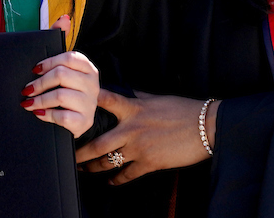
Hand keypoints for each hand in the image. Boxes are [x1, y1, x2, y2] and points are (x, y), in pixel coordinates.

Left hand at [21, 15, 99, 137]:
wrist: (75, 120)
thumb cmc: (66, 89)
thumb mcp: (63, 67)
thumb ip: (62, 41)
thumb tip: (64, 19)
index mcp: (87, 67)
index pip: (69, 57)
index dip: (48, 62)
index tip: (34, 69)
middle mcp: (93, 84)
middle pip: (61, 75)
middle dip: (39, 83)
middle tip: (26, 90)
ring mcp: (90, 104)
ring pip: (60, 95)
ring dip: (39, 99)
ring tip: (27, 103)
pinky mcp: (84, 122)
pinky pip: (62, 116)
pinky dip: (46, 114)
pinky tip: (39, 113)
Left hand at [75, 89, 219, 183]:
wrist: (205, 127)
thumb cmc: (182, 109)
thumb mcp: (155, 98)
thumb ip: (136, 97)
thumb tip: (122, 91)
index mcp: (133, 108)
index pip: (104, 101)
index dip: (85, 101)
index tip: (68, 104)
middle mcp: (131, 128)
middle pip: (97, 143)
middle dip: (80, 151)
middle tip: (68, 154)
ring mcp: (139, 147)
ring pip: (108, 161)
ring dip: (93, 167)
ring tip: (84, 169)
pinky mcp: (150, 163)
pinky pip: (127, 174)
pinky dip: (117, 179)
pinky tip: (110, 181)